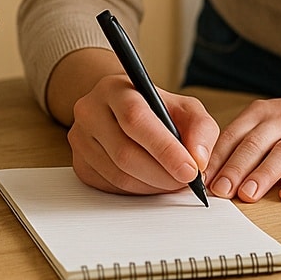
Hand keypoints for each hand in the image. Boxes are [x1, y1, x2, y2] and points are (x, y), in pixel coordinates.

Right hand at [68, 73, 220, 195]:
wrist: (119, 109)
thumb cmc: (155, 108)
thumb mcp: (184, 107)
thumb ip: (200, 128)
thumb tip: (198, 159)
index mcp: (116, 89)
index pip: (135, 119)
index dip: (165, 148)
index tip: (190, 170)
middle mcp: (90, 111)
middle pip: (125, 152)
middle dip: (163, 174)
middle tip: (186, 180)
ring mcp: (80, 139)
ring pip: (119, 175)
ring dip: (153, 185)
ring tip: (173, 180)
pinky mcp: (80, 164)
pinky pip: (111, 187)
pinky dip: (139, 190)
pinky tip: (153, 181)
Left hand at [205, 83, 280, 202]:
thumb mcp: (270, 121)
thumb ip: (245, 142)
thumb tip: (213, 175)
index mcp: (262, 113)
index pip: (233, 135)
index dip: (216, 158)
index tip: (201, 179)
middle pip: (254, 145)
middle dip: (234, 169)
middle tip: (219, 191)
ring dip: (263, 175)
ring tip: (247, 195)